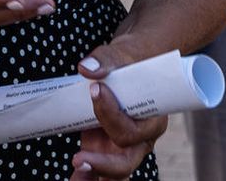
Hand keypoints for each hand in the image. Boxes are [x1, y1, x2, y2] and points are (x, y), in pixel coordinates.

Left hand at [69, 40, 168, 178]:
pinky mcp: (106, 152)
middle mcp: (140, 141)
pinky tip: (73, 177)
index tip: (95, 90)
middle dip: (103, 164)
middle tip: (78, 158)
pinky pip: (99, 173)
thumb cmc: (126, 64)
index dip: (113, 117)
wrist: (125, 69)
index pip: (134, 131)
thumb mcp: (118, 56)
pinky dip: (86, 177)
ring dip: (96, 175)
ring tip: (76, 171)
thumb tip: (87, 68)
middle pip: (126, 162)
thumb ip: (104, 60)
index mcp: (151, 120)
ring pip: (114, 173)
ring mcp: (123, 149)